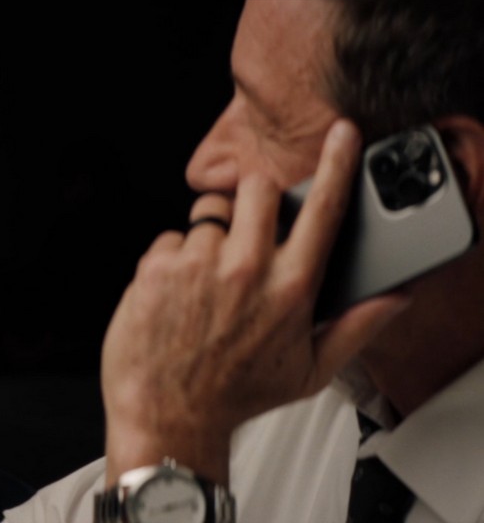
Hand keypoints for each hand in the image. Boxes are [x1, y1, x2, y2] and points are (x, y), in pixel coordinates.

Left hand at [99, 119, 411, 484]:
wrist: (166, 416)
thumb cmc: (234, 397)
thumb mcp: (310, 372)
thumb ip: (357, 327)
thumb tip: (394, 297)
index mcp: (290, 288)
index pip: (323, 210)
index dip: (337, 165)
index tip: (343, 136)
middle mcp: (245, 269)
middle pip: (258, 189)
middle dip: (253, 201)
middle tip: (245, 233)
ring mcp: (198, 266)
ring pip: (208, 218)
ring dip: (207, 243)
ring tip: (203, 288)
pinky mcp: (156, 268)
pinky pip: (168, 240)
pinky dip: (169, 263)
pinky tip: (173, 297)